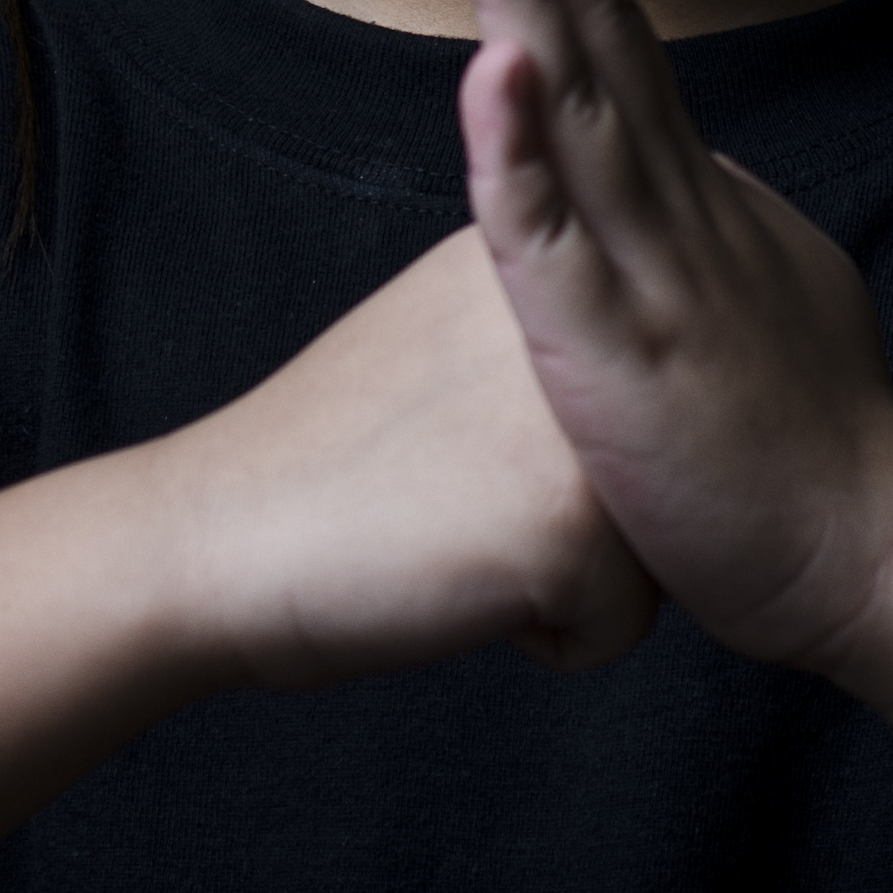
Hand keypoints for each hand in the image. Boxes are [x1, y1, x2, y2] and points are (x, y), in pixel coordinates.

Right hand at [148, 219, 661, 688]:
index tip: (467, 438)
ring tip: (455, 523)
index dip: (558, 447)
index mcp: (557, 257)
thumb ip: (555, 327)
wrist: (222, 534)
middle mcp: (593, 321)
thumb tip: (657, 355)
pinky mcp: (574, 525)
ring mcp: (592, 419)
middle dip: (575, 506)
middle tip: (455, 483)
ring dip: (571, 570)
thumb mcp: (453, 334)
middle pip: (670, 466)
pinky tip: (456, 578)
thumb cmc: (336, 458)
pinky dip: (545, 635)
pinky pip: (621, 627)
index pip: (648, 389)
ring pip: (660, 549)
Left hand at [443, 0, 892, 670]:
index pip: (623, 24)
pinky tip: (491, 72)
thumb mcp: (752, 290)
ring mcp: (651, 268)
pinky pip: (553, 242)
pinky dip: (517, 156)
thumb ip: (712, 221)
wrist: (872, 557)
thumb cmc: (805, 438)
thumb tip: (703, 175)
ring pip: (575, 102)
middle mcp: (674, 200)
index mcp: (693, 188)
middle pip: (604, 21)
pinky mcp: (617, 353)